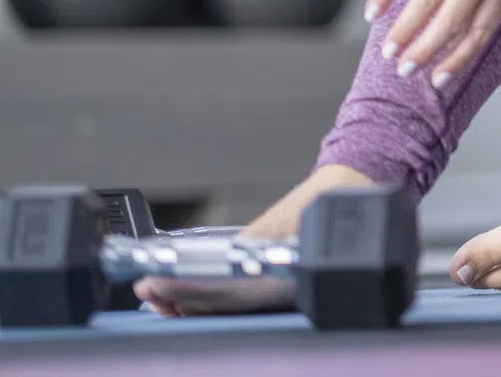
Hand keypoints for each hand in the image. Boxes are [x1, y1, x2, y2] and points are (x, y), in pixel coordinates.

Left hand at [136, 166, 372, 317]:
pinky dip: (206, 298)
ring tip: (155, 295)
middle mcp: (285, 295)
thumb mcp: (292, 216)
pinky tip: (185, 294)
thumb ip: (258, 241)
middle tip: (144, 292)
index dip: (187, 293)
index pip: (227, 296)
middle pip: (221, 309)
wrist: (356, 191)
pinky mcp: (275, 286)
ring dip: (189, 302)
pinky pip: (236, 300)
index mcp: (291, 282)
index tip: (155, 287)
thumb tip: (225, 259)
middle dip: (179, 301)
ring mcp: (280, 293)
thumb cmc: (329, 201)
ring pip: (226, 308)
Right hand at [364, 0, 500, 87]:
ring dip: (403, 29)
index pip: (479, 30)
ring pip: (424, 0)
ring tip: (387, 49)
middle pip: (450, 21)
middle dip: (424, 51)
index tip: (436, 81)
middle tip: (403, 69)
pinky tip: (373, 13)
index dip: (458, 59)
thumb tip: (454, 42)